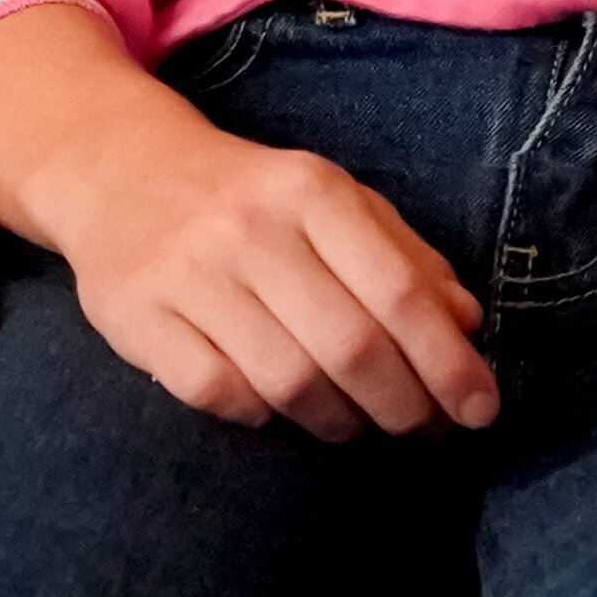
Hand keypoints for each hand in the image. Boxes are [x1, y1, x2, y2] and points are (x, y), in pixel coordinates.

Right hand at [0, 0, 497, 441]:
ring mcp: (186, 273)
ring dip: (338, 420)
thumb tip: (466, 326)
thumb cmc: (248, 196)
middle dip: (402, 407)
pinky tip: (274, 405)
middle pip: (350, 348)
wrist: (116, 168)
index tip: (480, 409)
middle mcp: (249, 228)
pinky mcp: (135, 314)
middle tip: (420, 428)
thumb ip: (404, 257)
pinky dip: (259, 414)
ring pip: (287, 381)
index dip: (448, 363)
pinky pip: (217, 393)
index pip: (397, 292)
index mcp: (310, 191)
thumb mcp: (333, 200)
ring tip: (352, 421)